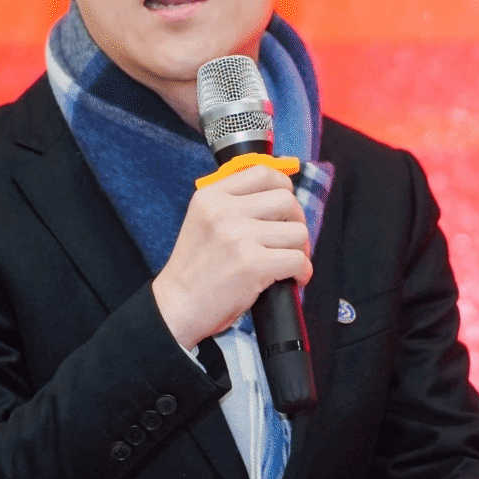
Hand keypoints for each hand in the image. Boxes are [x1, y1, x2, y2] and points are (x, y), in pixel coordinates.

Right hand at [152, 165, 312, 348]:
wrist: (176, 307)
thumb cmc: (193, 270)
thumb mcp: (203, 221)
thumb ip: (233, 203)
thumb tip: (280, 191)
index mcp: (211, 196)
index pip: (263, 172)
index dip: (284, 187)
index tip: (285, 206)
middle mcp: (224, 211)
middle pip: (286, 199)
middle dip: (296, 220)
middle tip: (289, 239)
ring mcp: (239, 237)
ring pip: (297, 231)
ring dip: (300, 249)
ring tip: (288, 261)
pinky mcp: (253, 265)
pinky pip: (298, 260)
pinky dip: (302, 271)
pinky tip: (293, 278)